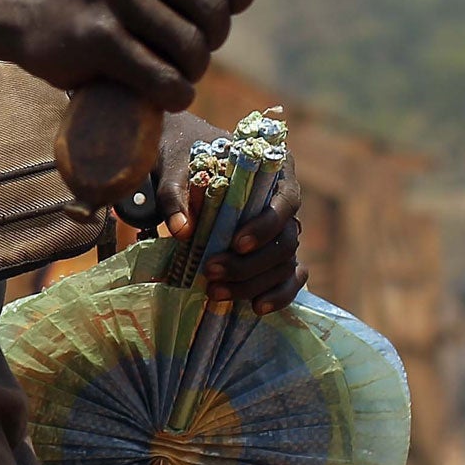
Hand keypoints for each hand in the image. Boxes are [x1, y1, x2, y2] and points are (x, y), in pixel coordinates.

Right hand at [4, 0, 256, 110]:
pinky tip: (166, 91)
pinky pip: (162, 78)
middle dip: (212, 40)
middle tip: (190, 46)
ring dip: (193, 71)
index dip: (236, 1)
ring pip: (193, 49)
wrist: (18, 1)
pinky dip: (174, 94)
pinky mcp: (93, 34)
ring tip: (176, 68)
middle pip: (214, 11)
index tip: (214, 12)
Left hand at [157, 112, 306, 315]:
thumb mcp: (176, 168)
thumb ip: (176, 195)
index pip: (286, 200)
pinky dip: (278, 294)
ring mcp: (282, 228)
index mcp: (275, 168)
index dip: (266, 225)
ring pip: (285, 262)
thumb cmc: (186, 157)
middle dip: (251, 262)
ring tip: (215, 292)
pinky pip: (289, 277)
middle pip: (286, 238)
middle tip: (211, 271)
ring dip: (254, 281)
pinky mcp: (274, 251)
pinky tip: (255, 307)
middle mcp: (284, 199)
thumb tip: (182, 230)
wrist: (186, 157)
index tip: (236, 243)